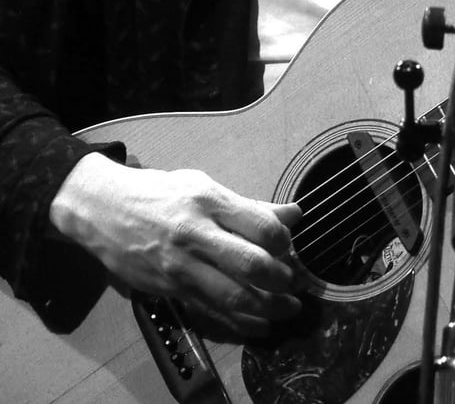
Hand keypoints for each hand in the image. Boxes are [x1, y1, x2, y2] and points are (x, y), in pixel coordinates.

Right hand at [49, 153, 301, 338]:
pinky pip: (212, 311)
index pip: (261, 226)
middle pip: (251, 265)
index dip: (285, 241)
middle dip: (281, 280)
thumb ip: (249, 206)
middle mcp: (195, 235)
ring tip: (287, 309)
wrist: (103, 210)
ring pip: (234, 296)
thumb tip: (295, 214)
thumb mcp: (203, 186)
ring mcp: (181, 266)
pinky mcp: (170, 289)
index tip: (289, 246)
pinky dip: (241, 323)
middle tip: (293, 283)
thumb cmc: (159, 194)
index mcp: (208, 201)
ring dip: (269, 308)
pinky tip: (259, 324)